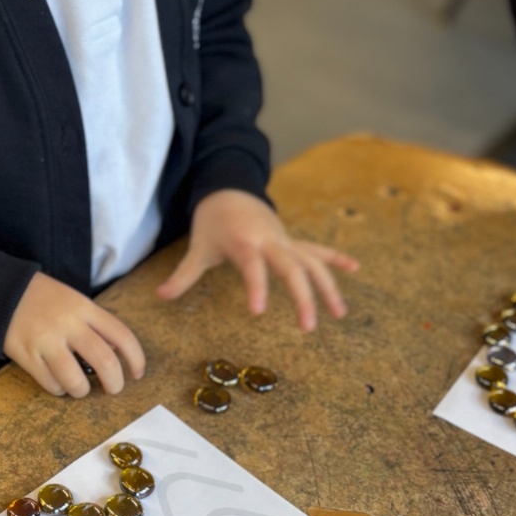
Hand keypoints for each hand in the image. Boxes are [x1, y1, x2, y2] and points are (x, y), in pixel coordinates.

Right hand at [3, 273, 145, 397]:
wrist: (2, 291)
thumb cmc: (45, 299)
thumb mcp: (75, 301)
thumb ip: (95, 324)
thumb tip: (116, 355)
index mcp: (85, 308)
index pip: (122, 336)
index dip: (136, 359)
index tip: (138, 374)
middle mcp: (68, 324)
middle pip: (104, 361)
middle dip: (115, 383)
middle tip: (113, 389)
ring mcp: (46, 341)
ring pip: (76, 380)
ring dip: (83, 391)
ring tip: (80, 388)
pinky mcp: (26, 355)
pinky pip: (51, 384)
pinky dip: (59, 389)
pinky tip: (58, 382)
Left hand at [156, 188, 358, 329]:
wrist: (228, 187)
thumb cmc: (212, 221)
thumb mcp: (198, 246)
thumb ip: (183, 274)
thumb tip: (160, 296)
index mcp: (245, 242)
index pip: (253, 267)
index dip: (256, 288)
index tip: (258, 313)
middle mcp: (270, 240)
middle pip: (292, 267)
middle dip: (303, 297)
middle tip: (308, 327)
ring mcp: (285, 240)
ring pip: (312, 262)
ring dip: (327, 286)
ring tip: (339, 314)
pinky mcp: (291, 240)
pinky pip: (317, 250)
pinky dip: (335, 257)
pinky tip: (355, 267)